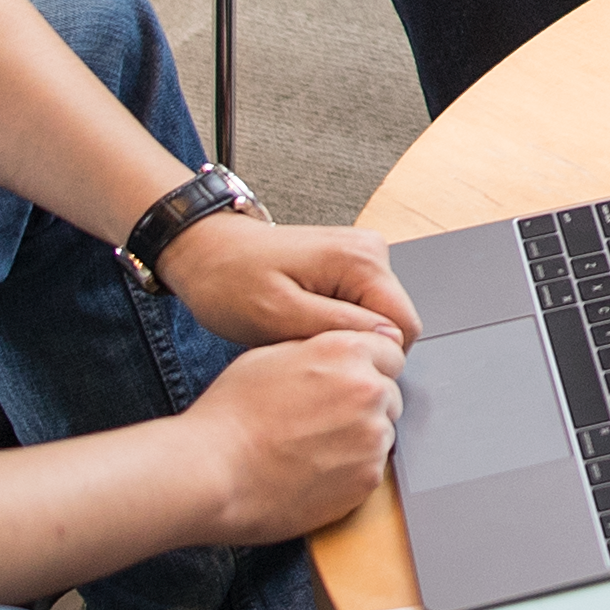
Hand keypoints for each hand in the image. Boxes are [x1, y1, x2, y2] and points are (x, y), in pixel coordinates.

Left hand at [155, 211, 416, 352]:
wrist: (205, 252)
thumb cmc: (230, 281)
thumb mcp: (278, 314)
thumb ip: (338, 326)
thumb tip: (389, 340)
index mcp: (362, 260)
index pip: (403, 327)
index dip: (370, 357)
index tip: (323, 359)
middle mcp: (372, 251)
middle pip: (393, 324)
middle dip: (353, 346)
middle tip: (303, 346)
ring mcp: (363, 257)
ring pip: (377, 321)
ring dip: (342, 337)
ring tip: (297, 332)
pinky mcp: (351, 266)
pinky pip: (362, 310)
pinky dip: (335, 326)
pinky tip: (302, 323)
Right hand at [187, 330, 406, 540]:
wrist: (212, 472)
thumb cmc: (229, 416)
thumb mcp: (270, 356)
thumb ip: (318, 350)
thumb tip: (339, 354)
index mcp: (346, 352)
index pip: (391, 353)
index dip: (371, 368)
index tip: (352, 383)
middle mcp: (369, 391)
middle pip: (389, 395)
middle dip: (365, 406)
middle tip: (323, 422)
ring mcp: (372, 438)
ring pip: (382, 435)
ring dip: (359, 441)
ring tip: (311, 450)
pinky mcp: (367, 480)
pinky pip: (372, 471)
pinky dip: (350, 473)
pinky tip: (313, 472)